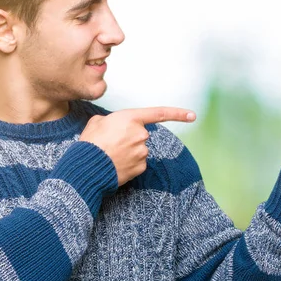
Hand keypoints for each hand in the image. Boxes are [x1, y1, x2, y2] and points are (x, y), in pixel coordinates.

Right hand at [79, 107, 195, 185]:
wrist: (87, 166)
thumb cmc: (90, 142)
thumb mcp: (97, 122)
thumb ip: (112, 120)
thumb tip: (114, 127)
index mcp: (130, 118)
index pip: (159, 114)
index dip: (178, 114)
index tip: (193, 115)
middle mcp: (141, 134)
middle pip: (141, 135)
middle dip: (130, 138)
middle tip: (111, 143)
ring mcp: (143, 152)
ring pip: (140, 150)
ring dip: (128, 152)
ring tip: (110, 154)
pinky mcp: (141, 167)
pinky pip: (138, 163)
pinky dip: (129, 164)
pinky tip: (116, 164)